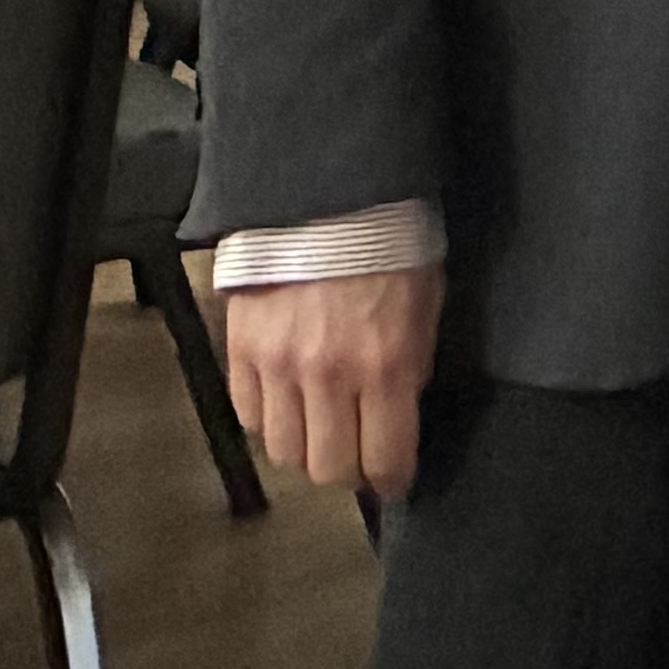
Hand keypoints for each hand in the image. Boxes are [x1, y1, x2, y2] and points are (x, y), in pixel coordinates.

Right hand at [223, 260, 441, 502]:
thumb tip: (400, 412)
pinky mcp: (241, 351)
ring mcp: (279, 366)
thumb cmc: (390, 238)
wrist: (327, 190)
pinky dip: (269, 417)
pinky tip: (288, 397)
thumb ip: (411, 364)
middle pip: (328, 469)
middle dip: (348, 468)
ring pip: (284, 452)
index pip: (385, 459)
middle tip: (357, 450)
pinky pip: (249, 416)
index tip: (394, 478)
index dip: (392, 478)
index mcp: (386, 364)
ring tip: (321, 423)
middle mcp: (328, 376)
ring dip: (305, 446)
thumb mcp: (427, 300)